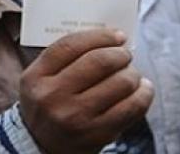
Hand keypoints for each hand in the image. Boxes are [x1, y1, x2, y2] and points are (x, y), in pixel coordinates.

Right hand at [20, 30, 153, 153]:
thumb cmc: (47, 104)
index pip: (70, 45)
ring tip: (131, 74)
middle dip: (120, 53)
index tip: (116, 35)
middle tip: (125, 54)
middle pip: (98, 61)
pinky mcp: (97, 133)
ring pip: (120, 82)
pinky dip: (144, 93)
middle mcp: (53, 96)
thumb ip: (64, 58)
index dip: (99, 36)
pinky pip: (132, 107)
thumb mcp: (40, 79)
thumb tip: (107, 38)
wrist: (42, 146)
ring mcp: (76, 116)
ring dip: (133, 73)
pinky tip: (142, 89)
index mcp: (35, 77)